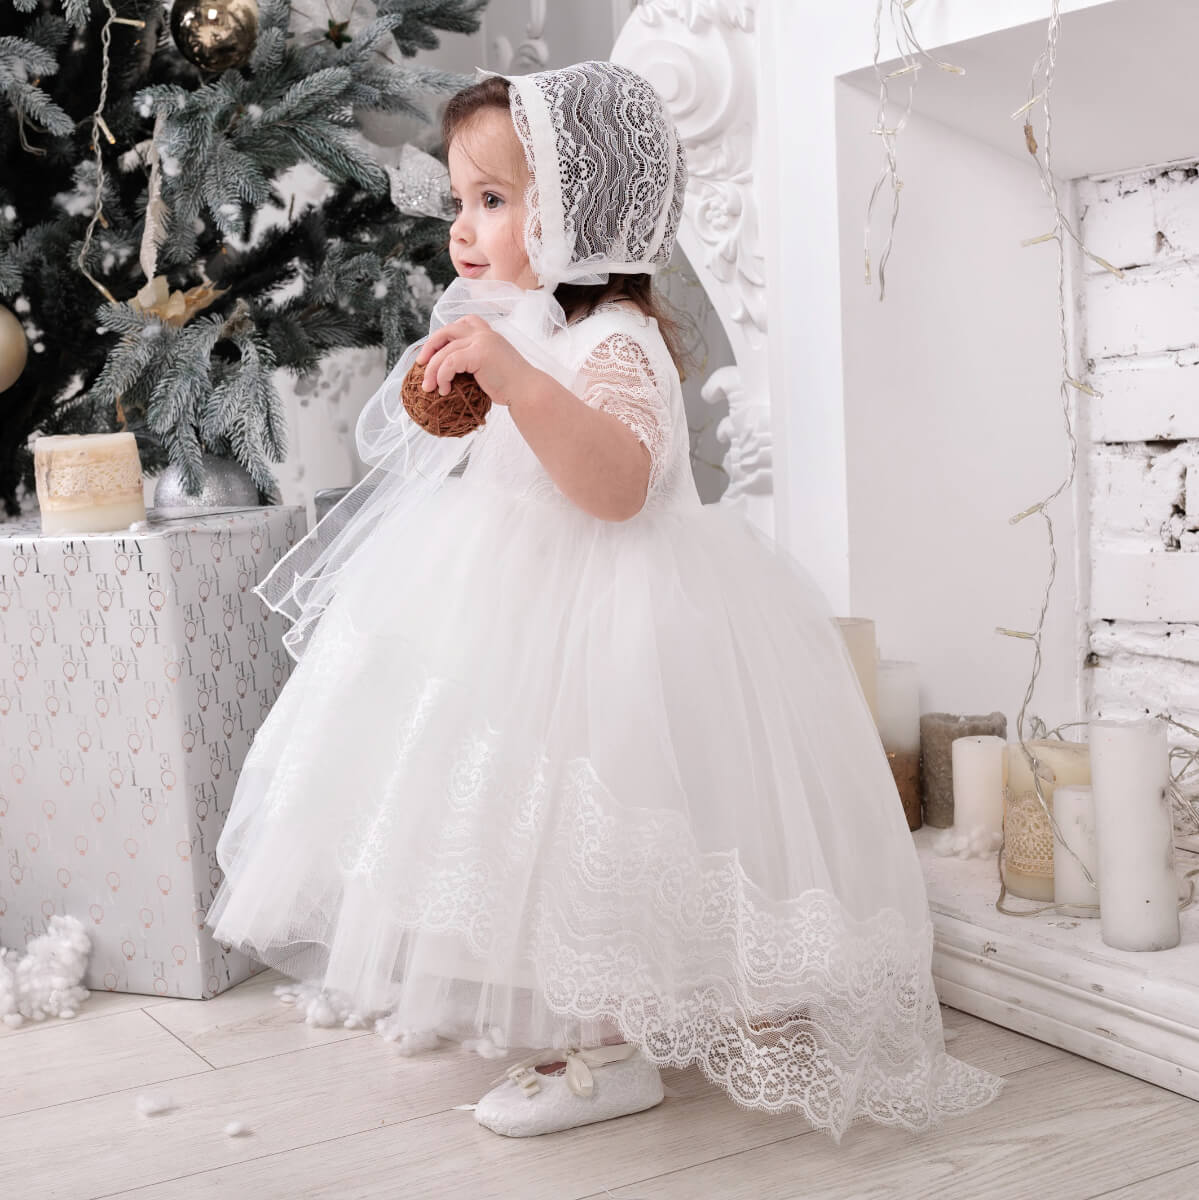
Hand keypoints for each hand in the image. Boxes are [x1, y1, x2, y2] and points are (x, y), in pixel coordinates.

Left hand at [414, 315, 531, 407]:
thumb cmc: (512, 386)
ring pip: (445, 351)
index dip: (443, 336)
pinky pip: (449, 363)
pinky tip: (444, 390)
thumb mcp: (492, 368)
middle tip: (420, 364)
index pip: (461, 324)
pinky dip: (441, 376)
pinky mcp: (479, 354)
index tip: (433, 353)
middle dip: (430, 346)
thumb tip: (456, 373)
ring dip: (432, 370)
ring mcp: (482, 341)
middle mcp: (485, 333)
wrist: (527, 392)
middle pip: (447, 331)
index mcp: (488, 334)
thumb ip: (476, 362)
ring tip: (429, 388)